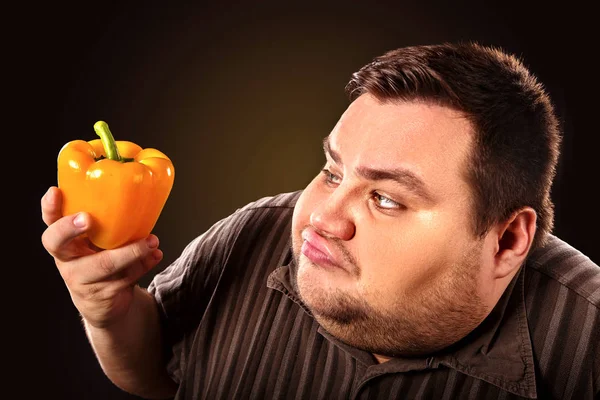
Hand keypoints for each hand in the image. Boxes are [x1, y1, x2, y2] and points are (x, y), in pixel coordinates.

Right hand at [41, 186, 162, 328]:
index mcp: (65, 240)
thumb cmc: (101, 260)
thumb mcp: (98, 243)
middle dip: (70, 228)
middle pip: (58, 242)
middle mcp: (66, 259)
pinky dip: (144, 265)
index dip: (49, 207)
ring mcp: (81, 279)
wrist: (103, 302)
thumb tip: (139, 196)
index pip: (49, 220)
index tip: (55, 192)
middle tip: (87, 218)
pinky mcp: (100, 294)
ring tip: (152, 241)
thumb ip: (107, 225)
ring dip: (132, 251)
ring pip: (104, 263)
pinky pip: (124, 277)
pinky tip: (154, 255)